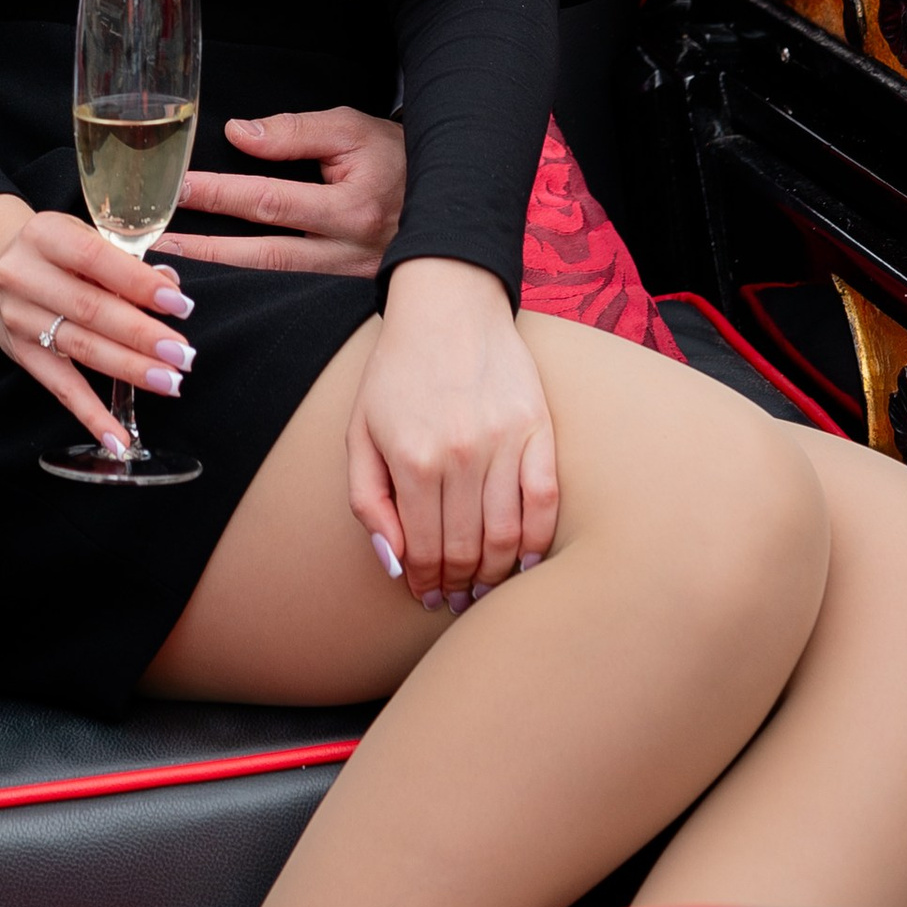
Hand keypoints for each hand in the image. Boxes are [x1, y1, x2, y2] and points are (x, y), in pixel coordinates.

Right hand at [0, 192, 198, 457]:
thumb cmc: (54, 250)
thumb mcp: (82, 237)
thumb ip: (124, 260)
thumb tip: (170, 285)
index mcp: (45, 235)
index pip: (95, 258)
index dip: (139, 283)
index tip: (180, 304)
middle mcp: (25, 275)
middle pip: (90, 309)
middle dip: (141, 335)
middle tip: (182, 354)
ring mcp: (20, 317)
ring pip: (81, 348)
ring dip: (129, 369)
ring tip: (169, 382)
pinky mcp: (21, 352)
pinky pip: (60, 387)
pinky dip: (91, 415)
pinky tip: (118, 438)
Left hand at [167, 107, 405, 276]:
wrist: (450, 196)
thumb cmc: (398, 156)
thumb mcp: (350, 128)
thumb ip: (294, 133)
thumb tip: (239, 135)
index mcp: (351, 207)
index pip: (270, 200)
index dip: (220, 194)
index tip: (180, 186)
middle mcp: (348, 249)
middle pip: (263, 249)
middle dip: (207, 242)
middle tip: (158, 235)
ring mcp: (347, 272)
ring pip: (273, 271)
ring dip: (221, 262)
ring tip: (174, 255)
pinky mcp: (345, 282)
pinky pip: (290, 279)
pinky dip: (251, 273)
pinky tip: (219, 266)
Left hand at [346, 258, 557, 611]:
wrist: (447, 307)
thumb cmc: (397, 373)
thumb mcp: (360, 432)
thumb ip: (369, 501)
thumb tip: (394, 564)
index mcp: (412, 458)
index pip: (424, 549)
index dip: (425, 583)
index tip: (427, 596)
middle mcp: (460, 455)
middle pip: (467, 550)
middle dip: (460, 586)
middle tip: (457, 599)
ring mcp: (504, 442)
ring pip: (507, 537)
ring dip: (497, 575)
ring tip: (486, 588)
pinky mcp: (538, 429)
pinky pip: (545, 501)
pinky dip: (538, 541)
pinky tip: (525, 562)